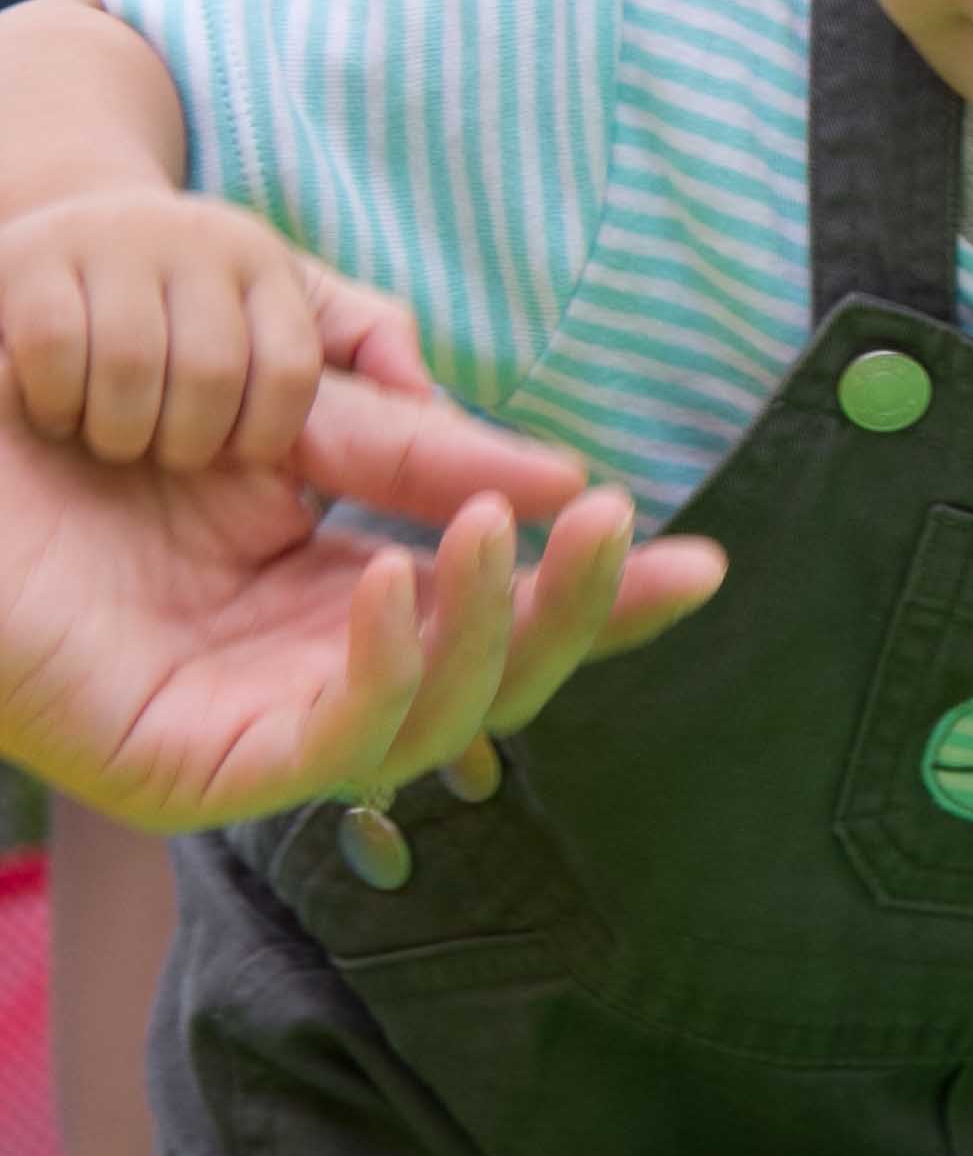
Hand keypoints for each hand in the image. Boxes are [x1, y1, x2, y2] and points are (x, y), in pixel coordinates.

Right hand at [0, 186, 421, 470]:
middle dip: (188, 440)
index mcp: (265, 267)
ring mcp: (114, 244)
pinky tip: (56, 405)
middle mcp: (200, 239)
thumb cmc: (185, 313)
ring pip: (137, 369)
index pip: (293, 372)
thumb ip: (363, 350)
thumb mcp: (277, 322)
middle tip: (164, 444)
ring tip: (111, 428)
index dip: (263, 433)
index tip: (237, 456)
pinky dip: (59, 401)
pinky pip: (61, 352)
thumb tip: (431, 393)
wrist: (60, 250)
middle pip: (214, 377)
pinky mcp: (32, 260)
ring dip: (121, 428)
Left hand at [0, 356, 725, 829]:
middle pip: (488, 684)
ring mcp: (244, 732)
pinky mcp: (179, 771)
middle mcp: (301, 677)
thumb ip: (406, 440)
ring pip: (424, 728)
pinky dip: (380, 671)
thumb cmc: (92, 384)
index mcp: (335, 601)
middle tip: (616, 527)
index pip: (500, 621)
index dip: (601, 601)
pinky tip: (395, 582)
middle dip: (571, 616)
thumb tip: (567, 481)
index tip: (697, 558)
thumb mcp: (283, 388)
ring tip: (499, 527)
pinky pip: (319, 749)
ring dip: (484, 629)